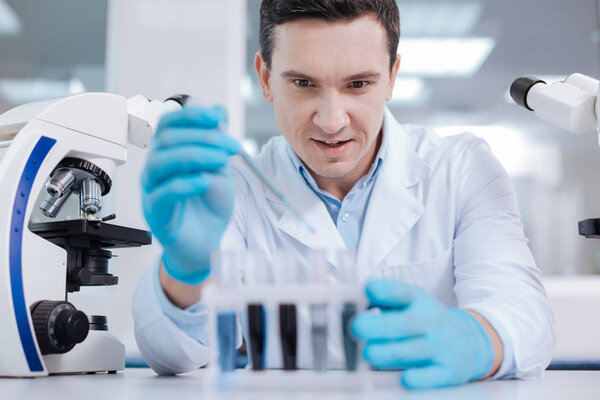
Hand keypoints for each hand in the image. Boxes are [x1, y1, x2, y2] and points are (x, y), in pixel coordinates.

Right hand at [141, 106, 239, 283]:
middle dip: (203, 137)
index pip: (169, 124)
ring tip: (221, 161)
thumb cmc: (207, 205)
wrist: (207, 242)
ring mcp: (152, 190)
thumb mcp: (219, 168)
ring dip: (195, 156)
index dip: (192, 116)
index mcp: (168, 153)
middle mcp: (156, 168)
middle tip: (231, 146)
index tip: (218, 117)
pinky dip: (184, 184)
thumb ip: (216, 142)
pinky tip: (204, 182)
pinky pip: (163, 194)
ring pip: (161, 163)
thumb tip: (216, 110)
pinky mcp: (156, 213)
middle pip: (167, 140)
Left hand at [351, 279, 493, 388]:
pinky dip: (418, 379)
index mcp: (416, 300)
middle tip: (356, 328)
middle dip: (379, 326)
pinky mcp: (448, 371)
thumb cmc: (423, 321)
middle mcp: (429, 321)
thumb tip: (348, 302)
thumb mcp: (407, 302)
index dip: (384, 290)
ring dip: (389, 353)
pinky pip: (432, 376)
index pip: (400, 292)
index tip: (368, 290)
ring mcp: (440, 346)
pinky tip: (404, 378)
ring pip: (414, 351)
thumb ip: (379, 301)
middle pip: (405, 323)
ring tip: (368, 354)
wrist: (468, 342)